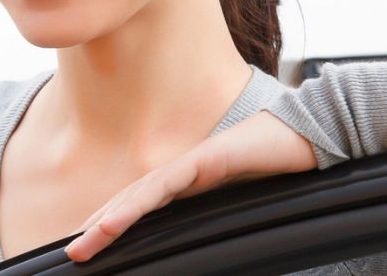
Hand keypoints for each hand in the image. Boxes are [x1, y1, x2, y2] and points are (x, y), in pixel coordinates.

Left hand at [64, 110, 317, 261]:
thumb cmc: (284, 167)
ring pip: (140, 195)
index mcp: (191, 183)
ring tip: (84, 241)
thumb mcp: (246, 204)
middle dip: (99, 226)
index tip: (91, 245)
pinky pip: (166, 184)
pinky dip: (139, 203)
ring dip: (108, 219)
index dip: (115, 224)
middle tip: (73, 253)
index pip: (143, 206)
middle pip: (132, 201)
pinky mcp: (206, 159)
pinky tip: (118, 218)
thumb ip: (220, 217)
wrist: (313, 135)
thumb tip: (210, 244)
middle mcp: (185, 171)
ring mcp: (193, 163)